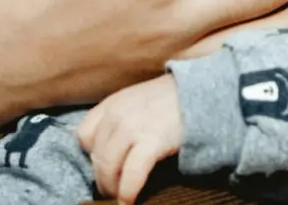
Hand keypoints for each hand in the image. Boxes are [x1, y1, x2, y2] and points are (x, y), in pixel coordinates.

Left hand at [78, 75, 182, 204]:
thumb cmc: (172, 100)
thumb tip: (110, 149)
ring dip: (112, 188)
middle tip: (111, 190)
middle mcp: (117, 114)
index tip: (105, 164)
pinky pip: (131, 175)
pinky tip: (129, 201)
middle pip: (96, 157)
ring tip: (120, 197)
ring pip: (108, 168)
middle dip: (102, 178)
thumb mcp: (139, 100)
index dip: (91, 154)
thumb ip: (121, 118)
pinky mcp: (152, 142)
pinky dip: (127, 192)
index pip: (83, 136)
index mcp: (112, 103)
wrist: (204, 93)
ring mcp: (132, 127)